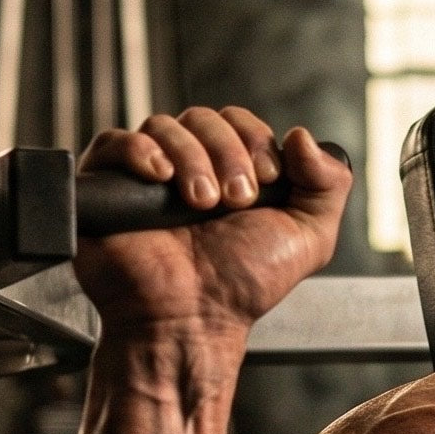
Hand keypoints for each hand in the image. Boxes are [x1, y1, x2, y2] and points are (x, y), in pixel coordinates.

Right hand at [73, 106, 350, 333]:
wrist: (194, 316)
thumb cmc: (244, 283)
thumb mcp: (309, 236)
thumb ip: (328, 184)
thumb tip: (302, 135)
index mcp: (234, 172)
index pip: (240, 121)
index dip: (256, 141)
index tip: (265, 183)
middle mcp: (191, 168)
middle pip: (205, 117)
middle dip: (229, 153)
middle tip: (235, 200)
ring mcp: (148, 176)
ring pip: (165, 125)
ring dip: (192, 159)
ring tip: (201, 204)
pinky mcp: (107, 186)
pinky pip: (114, 140)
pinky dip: (141, 151)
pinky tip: (161, 178)